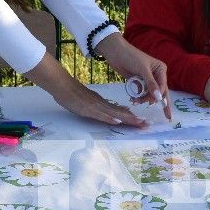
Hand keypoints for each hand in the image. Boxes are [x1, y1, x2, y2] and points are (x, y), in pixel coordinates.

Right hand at [26, 53, 145, 126]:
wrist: (61, 84)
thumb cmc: (73, 92)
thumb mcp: (90, 100)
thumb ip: (101, 105)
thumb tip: (114, 113)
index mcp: (102, 103)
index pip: (120, 111)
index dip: (132, 117)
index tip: (143, 122)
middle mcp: (101, 104)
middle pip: (121, 113)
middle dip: (134, 120)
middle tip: (147, 125)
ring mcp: (94, 106)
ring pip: (114, 114)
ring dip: (127, 119)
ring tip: (139, 123)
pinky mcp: (87, 108)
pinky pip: (99, 114)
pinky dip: (109, 117)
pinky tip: (117, 120)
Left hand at [93, 32, 171, 119]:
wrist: (115, 52)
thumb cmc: (132, 57)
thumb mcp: (143, 70)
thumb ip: (151, 84)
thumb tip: (159, 97)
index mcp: (161, 70)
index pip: (163, 86)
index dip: (160, 96)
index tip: (153, 103)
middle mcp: (156, 75)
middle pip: (158, 92)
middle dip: (153, 100)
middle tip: (149, 106)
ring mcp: (147, 79)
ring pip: (149, 94)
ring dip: (143, 99)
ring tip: (135, 101)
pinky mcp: (138, 82)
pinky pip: (141, 93)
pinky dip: (138, 97)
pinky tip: (133, 99)